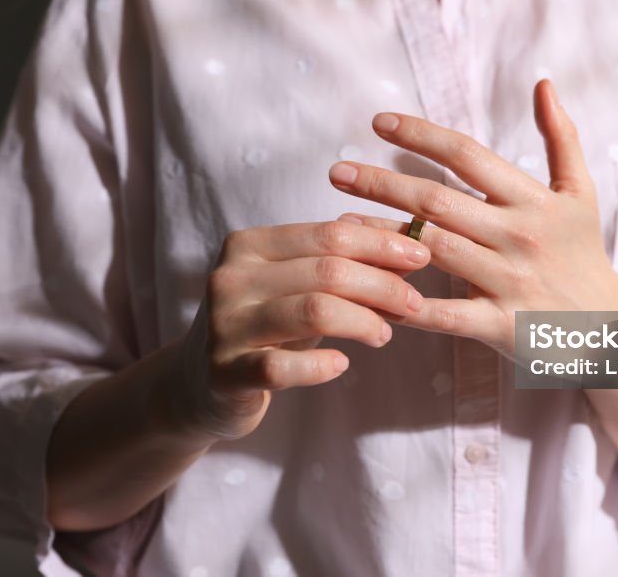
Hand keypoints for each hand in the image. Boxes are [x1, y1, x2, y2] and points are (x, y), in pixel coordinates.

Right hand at [169, 221, 430, 440]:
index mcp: (249, 245)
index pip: (328, 234)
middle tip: (413, 302)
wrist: (195, 384)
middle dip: (382, 284)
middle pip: (327, 270)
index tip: (421, 255)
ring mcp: (224, 326)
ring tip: (385, 334)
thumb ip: (340, 264)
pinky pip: (282, 367)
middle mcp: (231, 278)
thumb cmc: (263, 327)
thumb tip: (409, 247)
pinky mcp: (224, 374)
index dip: (381, 244)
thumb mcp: (294, 286)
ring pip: (313, 311)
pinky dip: (321, 365)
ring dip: (363, 321)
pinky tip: (342, 364)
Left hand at [327, 79, 617, 356]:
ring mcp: (508, 281)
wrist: (610, 330)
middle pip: (438, 201)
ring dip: (382, 235)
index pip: (467, 155)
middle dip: (383, 183)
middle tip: (337, 171)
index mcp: (531, 200)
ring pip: (434, 251)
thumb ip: (561, 138)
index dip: (420, 135)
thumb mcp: (580, 194)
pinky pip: (446, 314)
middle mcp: (518, 236)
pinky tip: (370, 289)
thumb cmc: (584, 254)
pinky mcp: (501, 325)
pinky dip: (408, 303)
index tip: (377, 123)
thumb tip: (542, 83)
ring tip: (340, 222)